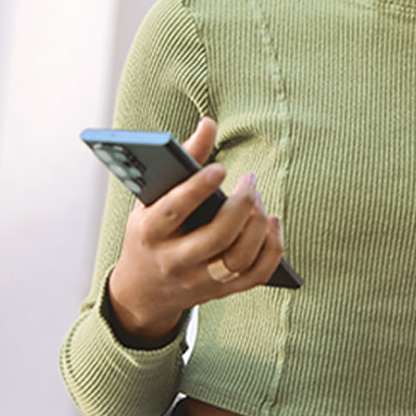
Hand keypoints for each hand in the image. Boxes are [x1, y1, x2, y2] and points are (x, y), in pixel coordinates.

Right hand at [107, 118, 284, 340]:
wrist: (142, 291)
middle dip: (240, 206)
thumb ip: (182, 160)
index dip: (196, 190)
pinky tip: (273, 223)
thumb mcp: (151, 198)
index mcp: (149, 233)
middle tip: (250, 181)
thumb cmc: (152, 231)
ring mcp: (199, 281)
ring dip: (258, 226)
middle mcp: (173, 262)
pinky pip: (256, 276)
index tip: (221, 168)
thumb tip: (209, 123)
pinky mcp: (221, 292)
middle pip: (215, 238)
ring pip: (238, 259)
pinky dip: (272, 249)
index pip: (172, 212)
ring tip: (259, 200)